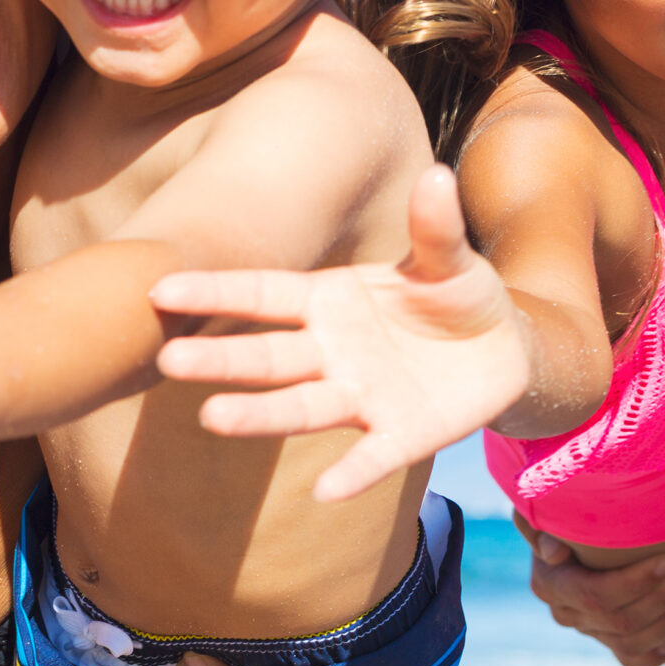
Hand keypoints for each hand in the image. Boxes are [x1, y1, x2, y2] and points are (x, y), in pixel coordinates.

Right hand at [150, 166, 531, 501]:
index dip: (216, 291)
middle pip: (268, 356)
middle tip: (168, 359)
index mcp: (330, 300)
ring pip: (302, 407)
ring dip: (259, 415)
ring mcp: (363, 395)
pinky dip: (352, 474)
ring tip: (212, 419)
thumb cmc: (457, 294)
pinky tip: (327, 491)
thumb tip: (438, 174)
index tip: (161, 288)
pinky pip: (372, 457)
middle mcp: (333, 351)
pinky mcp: (402, 434)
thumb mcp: (448, 257)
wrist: (503, 349)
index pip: (264, 295)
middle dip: (221, 358)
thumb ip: (434, 225)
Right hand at [523, 518, 664, 665]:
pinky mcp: (605, 640)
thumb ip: (545, 527)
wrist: (573, 535)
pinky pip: (630, 659)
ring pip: (630, 642)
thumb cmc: (568, 514)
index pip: (597, 594)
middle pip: (621, 619)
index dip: (637, 581)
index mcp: (550, 584)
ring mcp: (587, 631)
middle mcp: (565, 613)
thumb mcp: (551, 514)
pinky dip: (655, 653)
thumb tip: (554, 552)